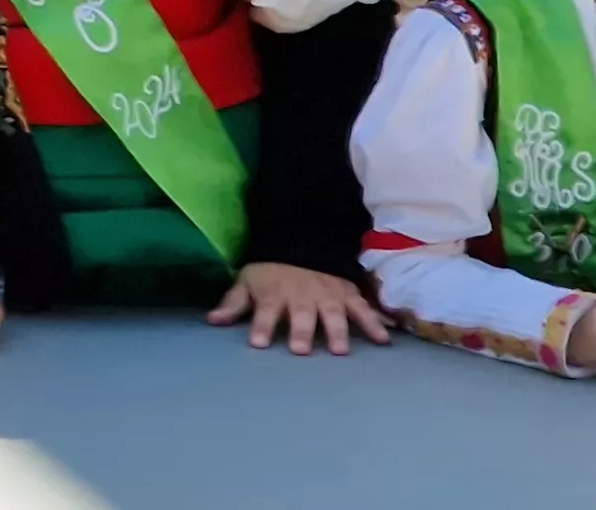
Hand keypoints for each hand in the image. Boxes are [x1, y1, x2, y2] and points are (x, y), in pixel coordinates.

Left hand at [210, 260, 390, 355]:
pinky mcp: (348, 294)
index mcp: (273, 294)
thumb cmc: (270, 272)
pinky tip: (383, 340)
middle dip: (301, 331)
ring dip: (336, 331)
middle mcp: (301, 296)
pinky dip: (373, 323)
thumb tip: (212, 321)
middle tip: (301, 350)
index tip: (257, 344)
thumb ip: (233, 303)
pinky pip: (362, 308)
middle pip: (301, 314)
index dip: (260, 326)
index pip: (264, 312)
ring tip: (339, 351)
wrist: (301, 244)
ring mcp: (327, 295)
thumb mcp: (247, 282)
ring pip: (332, 313)